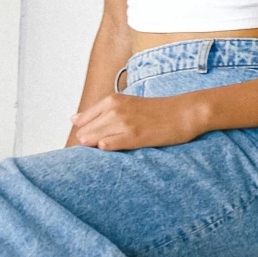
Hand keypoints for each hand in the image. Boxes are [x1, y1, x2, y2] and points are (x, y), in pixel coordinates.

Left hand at [68, 90, 203, 150]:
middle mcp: (115, 109)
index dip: (83, 135)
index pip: (81, 121)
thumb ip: (100, 111)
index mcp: (112, 100)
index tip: (88, 145)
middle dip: (86, 144)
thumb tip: (73, 119)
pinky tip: (108, 151)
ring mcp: (124, 122)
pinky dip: (105, 149)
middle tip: (94, 154)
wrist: (184, 112)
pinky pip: (109, 144)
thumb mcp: (127, 104)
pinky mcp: (135, 136)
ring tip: (103, 156)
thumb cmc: (156, 111)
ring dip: (94, 149)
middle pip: (85, 132)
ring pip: (93, 139)